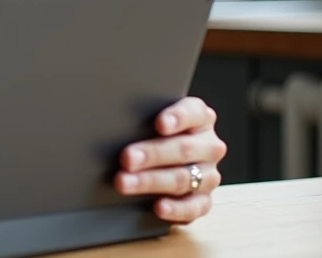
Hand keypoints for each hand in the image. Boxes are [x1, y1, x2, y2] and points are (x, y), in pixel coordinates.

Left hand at [115, 97, 226, 223]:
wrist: (163, 159)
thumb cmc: (152, 132)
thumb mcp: (151, 119)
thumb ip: (142, 118)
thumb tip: (113, 120)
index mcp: (200, 118)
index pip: (193, 113)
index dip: (177, 118)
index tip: (160, 124)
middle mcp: (208, 146)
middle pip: (183, 149)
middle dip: (152, 154)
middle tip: (126, 158)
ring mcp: (209, 174)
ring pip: (183, 178)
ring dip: (151, 181)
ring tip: (124, 182)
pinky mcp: (204, 199)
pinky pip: (194, 207)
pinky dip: (176, 208)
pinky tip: (158, 207)